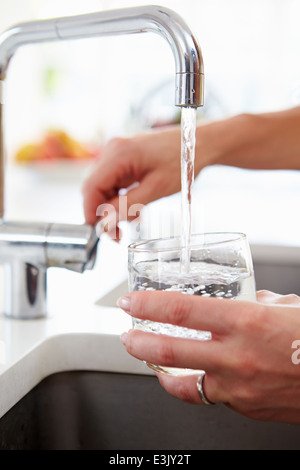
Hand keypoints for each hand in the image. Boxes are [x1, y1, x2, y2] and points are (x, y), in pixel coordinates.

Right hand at [82, 127, 181, 235]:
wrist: (198, 143)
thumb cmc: (183, 161)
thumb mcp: (156, 189)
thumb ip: (128, 205)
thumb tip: (105, 222)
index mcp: (119, 154)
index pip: (91, 187)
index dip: (92, 213)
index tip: (101, 232)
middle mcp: (113, 150)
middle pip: (94, 188)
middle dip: (103, 213)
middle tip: (118, 234)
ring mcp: (117, 153)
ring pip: (103, 187)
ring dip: (112, 208)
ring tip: (132, 221)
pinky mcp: (124, 159)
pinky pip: (113, 183)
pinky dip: (120, 198)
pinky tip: (135, 208)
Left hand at [118, 290, 299, 423]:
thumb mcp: (288, 306)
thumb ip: (258, 302)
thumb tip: (247, 300)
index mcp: (245, 322)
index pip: (179, 310)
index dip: (147, 305)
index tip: (130, 301)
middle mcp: (236, 356)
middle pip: (167, 351)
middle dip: (136, 342)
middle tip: (125, 333)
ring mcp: (238, 387)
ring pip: (181, 384)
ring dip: (157, 370)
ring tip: (145, 359)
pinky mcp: (245, 407)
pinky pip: (209, 396)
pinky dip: (194, 385)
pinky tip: (190, 377)